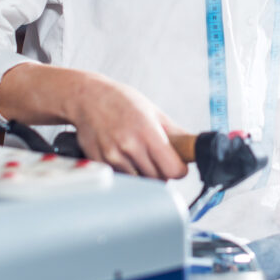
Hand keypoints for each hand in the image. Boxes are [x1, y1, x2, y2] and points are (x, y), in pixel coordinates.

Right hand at [67, 75, 188, 179]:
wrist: (87, 97)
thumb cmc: (121, 100)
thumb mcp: (152, 110)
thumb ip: (174, 131)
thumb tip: (192, 146)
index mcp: (147, 131)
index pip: (172, 169)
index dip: (179, 170)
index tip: (178, 166)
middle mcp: (129, 146)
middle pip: (157, 179)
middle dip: (162, 172)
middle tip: (159, 160)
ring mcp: (112, 156)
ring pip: (139, 181)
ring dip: (144, 174)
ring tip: (140, 156)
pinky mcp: (99, 162)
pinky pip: (121, 178)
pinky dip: (127, 172)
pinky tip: (124, 157)